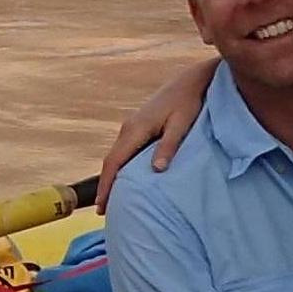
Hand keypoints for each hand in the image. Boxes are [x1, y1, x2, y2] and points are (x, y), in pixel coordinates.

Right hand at [97, 60, 220, 207]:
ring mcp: (131, 125)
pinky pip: (123, 150)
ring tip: (111, 198)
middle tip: (102, 211)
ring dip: (110, 176)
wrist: (191, 80)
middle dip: (105, 185)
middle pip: (110, 160)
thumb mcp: (182, 125)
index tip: (102, 206)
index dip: (106, 185)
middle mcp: (128, 127)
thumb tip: (156, 170)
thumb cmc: (189, 102)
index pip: (114, 162)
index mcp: (136, 129)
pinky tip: (124, 177)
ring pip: (116, 155)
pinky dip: (119, 166)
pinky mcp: (138, 125)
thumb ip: (168, 146)